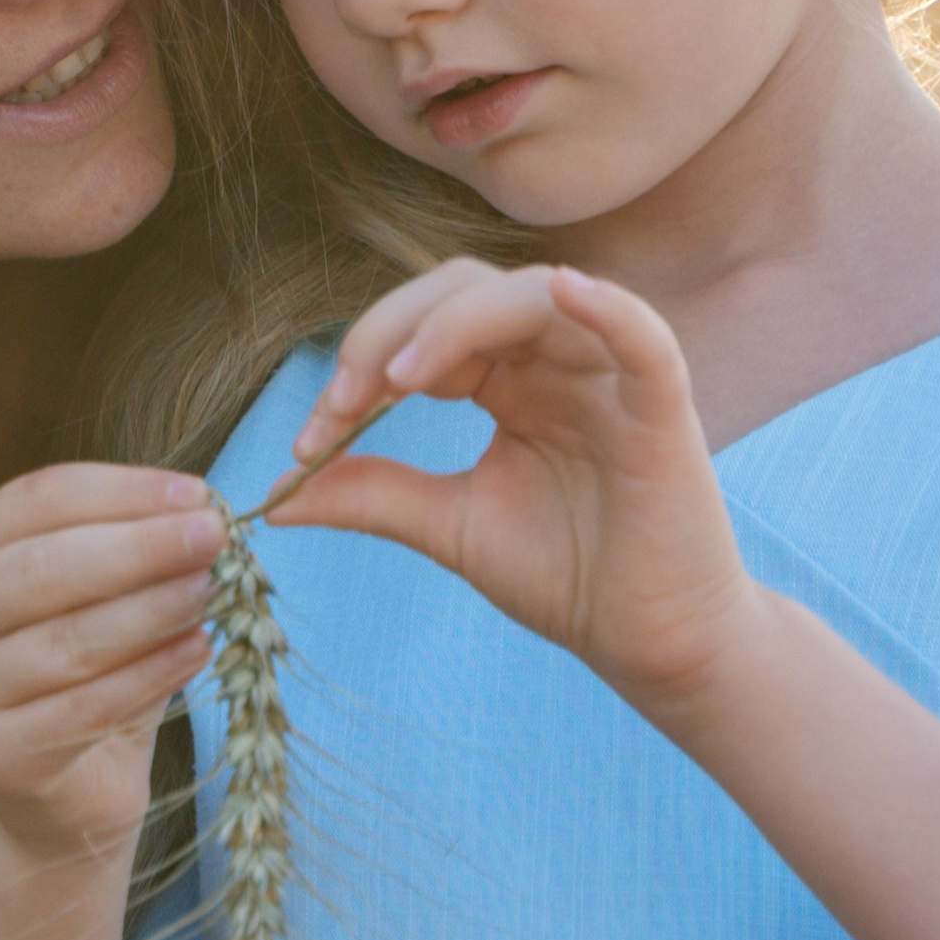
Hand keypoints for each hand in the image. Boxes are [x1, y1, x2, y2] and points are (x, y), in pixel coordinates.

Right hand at [0, 463, 226, 863]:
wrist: (63, 792)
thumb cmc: (86, 674)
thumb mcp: (102, 597)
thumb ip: (134, 553)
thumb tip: (201, 515)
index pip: (36, 500)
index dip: (119, 491)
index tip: (196, 494)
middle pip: (43, 567)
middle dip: (139, 547)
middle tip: (212, 537)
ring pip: (65, 640)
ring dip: (149, 609)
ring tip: (209, 591)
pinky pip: (83, 708)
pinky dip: (148, 676)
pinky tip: (197, 650)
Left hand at [278, 260, 761, 717]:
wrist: (648, 647)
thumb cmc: (566, 577)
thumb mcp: (448, 526)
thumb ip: (372, 493)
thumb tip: (275, 494)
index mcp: (507, 380)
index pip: (423, 330)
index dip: (360, 365)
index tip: (309, 440)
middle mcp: (555, 361)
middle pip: (464, 292)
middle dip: (388, 333)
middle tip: (343, 401)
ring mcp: (610, 376)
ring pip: (535, 296)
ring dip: (457, 322)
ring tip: (400, 378)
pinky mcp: (664, 408)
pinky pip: (643, 336)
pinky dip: (607, 306)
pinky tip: (566, 293)